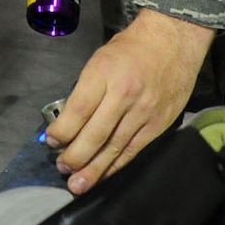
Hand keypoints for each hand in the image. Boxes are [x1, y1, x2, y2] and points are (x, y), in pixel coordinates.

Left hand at [44, 8, 213, 193]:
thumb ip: (86, 89)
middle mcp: (124, 95)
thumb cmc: (132, 47)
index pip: (79, 109)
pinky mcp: (159, 124)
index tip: (51, 141)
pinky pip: (135, 150)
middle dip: (76, 156)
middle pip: (96, 134)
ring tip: (78, 184)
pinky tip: (104, 174)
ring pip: (116, 147)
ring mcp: (144, 111)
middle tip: (62, 169)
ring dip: (95, 168)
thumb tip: (69, 120)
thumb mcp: (100, 59)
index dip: (63, 131)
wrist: (174, 41)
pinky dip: (117, 164)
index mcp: (104, 73)